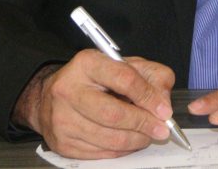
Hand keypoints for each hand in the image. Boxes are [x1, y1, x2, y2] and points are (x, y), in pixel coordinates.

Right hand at [13, 50, 175, 158]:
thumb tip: (162, 103)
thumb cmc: (95, 80)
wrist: (53, 96)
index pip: (124, 78)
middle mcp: (69, 90)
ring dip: (136, 140)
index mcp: (87, 63)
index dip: (148, 96)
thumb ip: (151, 76)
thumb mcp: (125, 65)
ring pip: (109, 139)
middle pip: (114, 114)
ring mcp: (62, 118)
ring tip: (148, 135)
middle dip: (143, 124)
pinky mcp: (61, 143)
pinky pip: (100, 153)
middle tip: (161, 128)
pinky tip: (129, 141)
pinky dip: (121, 150)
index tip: (164, 109)